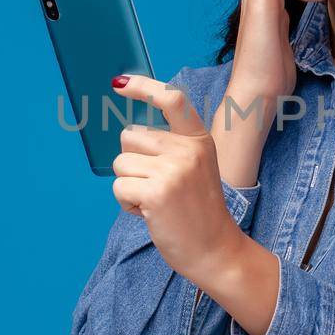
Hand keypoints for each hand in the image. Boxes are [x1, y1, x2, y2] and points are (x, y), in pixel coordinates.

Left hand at [109, 73, 243, 287]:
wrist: (215, 250)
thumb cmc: (198, 211)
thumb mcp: (195, 167)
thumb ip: (171, 147)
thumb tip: (129, 132)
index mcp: (198, 139)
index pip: (171, 99)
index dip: (142, 87)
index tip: (119, 83)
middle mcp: (187, 150)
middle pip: (130, 136)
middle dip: (133, 161)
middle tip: (157, 186)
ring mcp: (173, 170)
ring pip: (121, 163)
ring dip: (129, 185)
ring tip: (155, 201)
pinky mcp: (156, 193)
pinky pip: (119, 187)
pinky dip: (127, 204)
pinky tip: (149, 213)